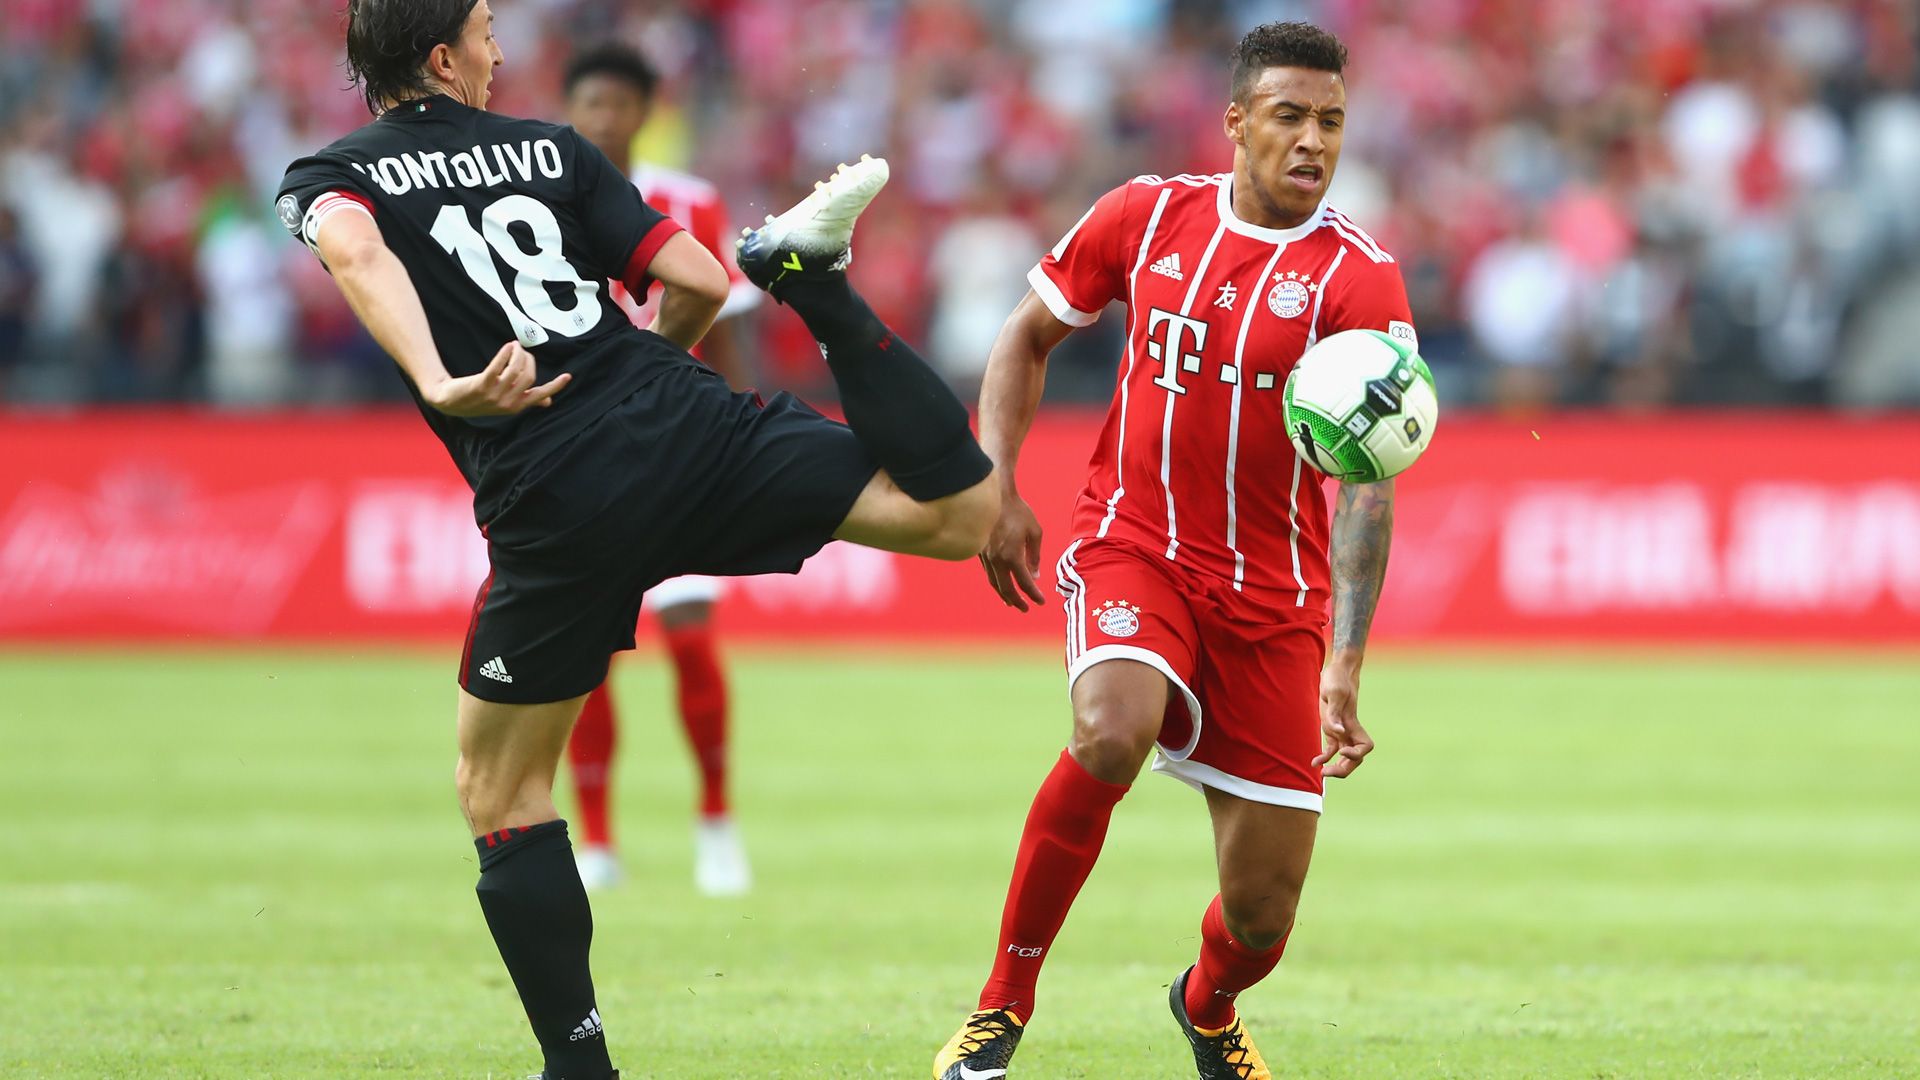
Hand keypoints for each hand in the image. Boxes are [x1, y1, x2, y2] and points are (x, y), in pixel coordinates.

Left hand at [421, 341, 570, 416]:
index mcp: (515, 406)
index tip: (568, 376)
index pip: (539, 395)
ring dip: (518, 354)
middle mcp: (507, 403)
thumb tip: (547, 402)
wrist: (448, 402)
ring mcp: (494, 395)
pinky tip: (507, 346)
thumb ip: (526, 400)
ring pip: (515, 370)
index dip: (555, 386)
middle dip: (528, 359)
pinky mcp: (481, 385)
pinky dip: (505, 354)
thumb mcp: (504, 402)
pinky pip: (497, 367)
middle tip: (521, 350)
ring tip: (514, 345)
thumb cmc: (479, 400)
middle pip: (529, 377)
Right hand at [976, 490, 1048, 611]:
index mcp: (1013, 556)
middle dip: (1017, 601)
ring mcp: (986, 556)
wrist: (995, 496)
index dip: (1033, 595)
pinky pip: (988, 572)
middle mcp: (997, 560)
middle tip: (1026, 608)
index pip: (1024, 583)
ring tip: (1012, 602)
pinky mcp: (979, 551)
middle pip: (1006, 589)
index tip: (1041, 602)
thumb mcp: (1035, 532)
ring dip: (1004, 594)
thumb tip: (1035, 575)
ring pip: (994, 582)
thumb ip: (1035, 556)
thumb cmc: (1019, 512)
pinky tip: (1001, 583)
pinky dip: (996, 581)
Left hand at [1314, 662, 1374, 778]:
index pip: (1365, 747)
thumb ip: (1335, 713)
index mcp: (1353, 723)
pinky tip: (1315, 762)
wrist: (1337, 669)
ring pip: (1344, 757)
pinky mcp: (1332, 728)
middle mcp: (1349, 729)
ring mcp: (1342, 730)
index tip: (1342, 751)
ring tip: (1322, 772)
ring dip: (1336, 767)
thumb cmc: (1337, 677)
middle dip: (1344, 769)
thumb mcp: (1334, 691)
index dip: (1355, 754)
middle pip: (1356, 758)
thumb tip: (1339, 732)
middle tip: (1327, 772)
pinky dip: (1325, 757)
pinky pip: (1332, 749)